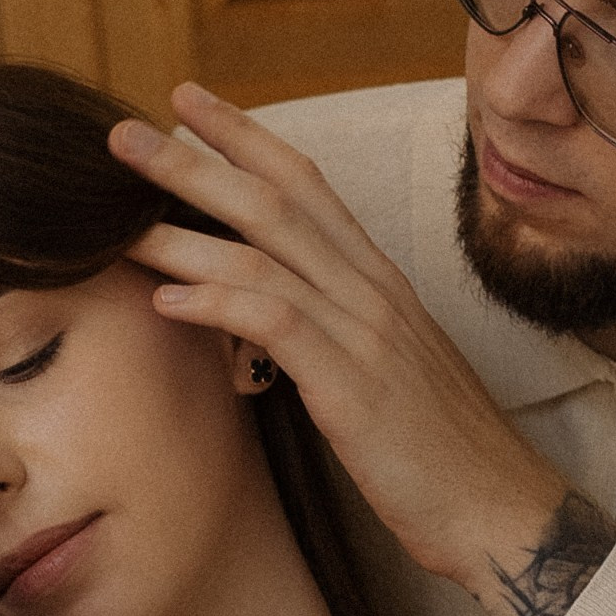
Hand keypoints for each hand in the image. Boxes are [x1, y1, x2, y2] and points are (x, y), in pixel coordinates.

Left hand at [109, 87, 581, 615]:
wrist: (501, 512)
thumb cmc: (440, 454)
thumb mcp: (384, 372)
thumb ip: (334, 331)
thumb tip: (274, 318)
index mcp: (379, 281)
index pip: (307, 185)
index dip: (245, 138)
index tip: (187, 103)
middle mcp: (372, 291)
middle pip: (274, 202)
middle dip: (195, 162)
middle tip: (122, 134)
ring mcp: (366, 334)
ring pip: (263, 255)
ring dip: (182, 232)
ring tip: (114, 218)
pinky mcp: (353, 386)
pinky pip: (277, 324)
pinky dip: (218, 304)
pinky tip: (165, 301)